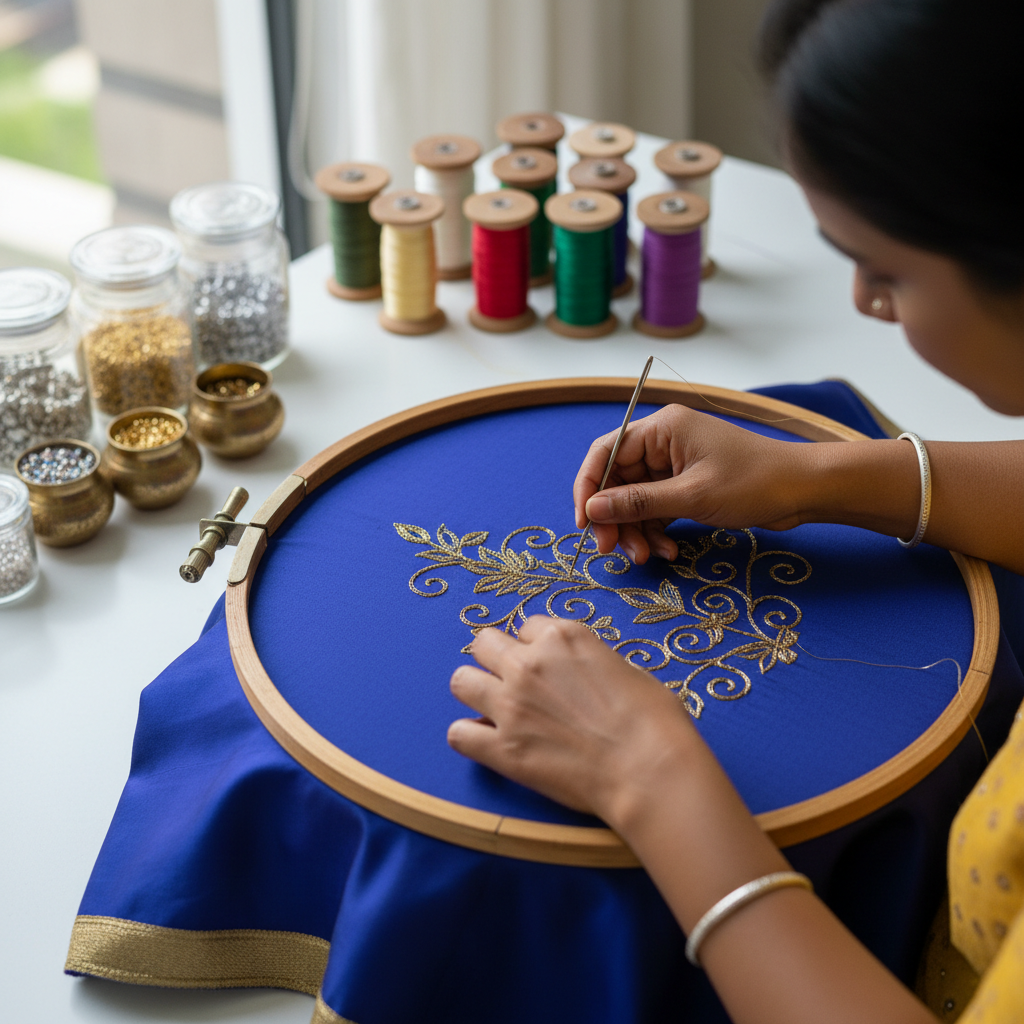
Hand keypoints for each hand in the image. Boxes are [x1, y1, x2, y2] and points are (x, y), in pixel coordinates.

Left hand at [447, 616, 693, 826]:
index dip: (537, 647)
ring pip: (461, 681)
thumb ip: (592, 661)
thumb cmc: (655, 722)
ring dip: (476, 693)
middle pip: (483, 643)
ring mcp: (511, 706)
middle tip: (514, 683)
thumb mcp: (628, 670)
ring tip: (495, 710)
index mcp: (564, 637)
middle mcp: (530, 664)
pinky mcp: (502, 749)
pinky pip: (457, 734)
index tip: (549, 667)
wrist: (651, 772)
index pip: (528, 626)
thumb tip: (581, 673)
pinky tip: (489, 744)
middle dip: (496, 659)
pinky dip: (469, 738)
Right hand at [573, 405, 809, 563]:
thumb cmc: (753, 482)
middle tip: (613, 551)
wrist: (803, 490)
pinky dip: (656, 530)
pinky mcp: (686, 484)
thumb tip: (592, 509)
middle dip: (615, 518)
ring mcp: (675, 464)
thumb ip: (638, 503)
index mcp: (662, 428)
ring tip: (647, 556)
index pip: (605, 453)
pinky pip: (656, 508)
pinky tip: (666, 550)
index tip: (584, 522)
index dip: (588, 488)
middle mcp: (663, 442)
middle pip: (617, 481)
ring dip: (636, 530)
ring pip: (635, 500)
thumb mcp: (691, 496)